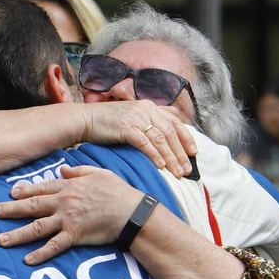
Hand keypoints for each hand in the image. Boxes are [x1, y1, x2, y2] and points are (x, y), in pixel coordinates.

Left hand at [0, 165, 143, 264]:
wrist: (132, 212)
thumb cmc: (119, 192)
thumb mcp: (99, 172)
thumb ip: (79, 170)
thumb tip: (63, 168)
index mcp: (69, 186)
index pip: (41, 188)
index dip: (23, 190)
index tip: (10, 193)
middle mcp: (64, 202)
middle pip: (31, 206)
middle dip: (10, 209)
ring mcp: (68, 219)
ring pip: (36, 227)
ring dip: (17, 234)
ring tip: (0, 240)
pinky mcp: (75, 235)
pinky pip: (54, 246)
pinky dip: (40, 254)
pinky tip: (27, 260)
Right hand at [77, 100, 196, 176]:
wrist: (84, 119)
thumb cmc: (107, 122)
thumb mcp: (131, 117)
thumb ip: (147, 122)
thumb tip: (164, 135)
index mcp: (149, 106)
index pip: (175, 121)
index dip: (187, 137)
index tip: (194, 152)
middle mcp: (146, 109)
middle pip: (171, 132)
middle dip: (181, 152)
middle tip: (188, 169)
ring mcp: (136, 117)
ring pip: (161, 139)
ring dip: (172, 157)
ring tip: (178, 172)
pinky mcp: (126, 127)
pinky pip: (145, 143)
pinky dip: (155, 155)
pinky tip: (161, 166)